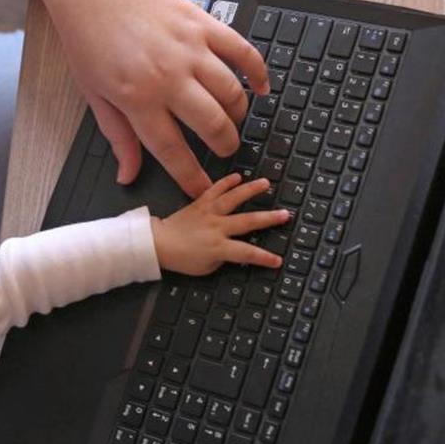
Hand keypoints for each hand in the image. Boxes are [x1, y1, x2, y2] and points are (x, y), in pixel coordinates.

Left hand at [43, 0, 268, 197]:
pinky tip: (261, 88)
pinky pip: (243, 52)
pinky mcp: (203, 23)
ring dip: (240, 114)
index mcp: (138, 98)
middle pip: (213, 124)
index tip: (203, 190)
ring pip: (232, 93)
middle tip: (225, 152)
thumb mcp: (94, 95)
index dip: (192, 177)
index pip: (173, 151)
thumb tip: (127, 174)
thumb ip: (118, 136)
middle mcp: (168, 76)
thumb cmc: (88, 38)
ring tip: (234, 123)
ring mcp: (190, 48)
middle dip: (225, 146)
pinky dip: (258, 72)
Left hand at [150, 174, 289, 275]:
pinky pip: (214, 190)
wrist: (159, 244)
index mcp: (219, 247)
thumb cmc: (182, 259)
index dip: (264, 257)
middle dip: (268, 219)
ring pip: (233, 199)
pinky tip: (238, 176)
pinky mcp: (200, 204)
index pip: (247, 253)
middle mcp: (217, 227)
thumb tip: (236, 250)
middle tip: (285, 214)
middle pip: (247, 221)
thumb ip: (224, 258)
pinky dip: (226, 182)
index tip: (278, 260)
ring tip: (266, 183)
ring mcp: (209, 213)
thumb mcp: (207, 267)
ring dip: (251, 190)